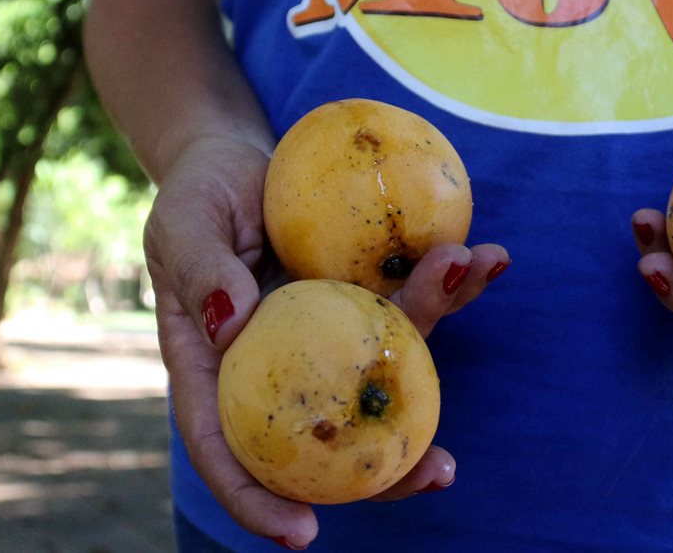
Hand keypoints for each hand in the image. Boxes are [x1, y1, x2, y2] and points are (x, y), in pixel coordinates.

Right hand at [143, 135, 508, 546]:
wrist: (242, 157)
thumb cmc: (199, 194)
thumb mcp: (183, 224)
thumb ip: (200, 270)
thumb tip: (229, 324)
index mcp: (223, 371)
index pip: (230, 450)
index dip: (258, 500)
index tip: (304, 533)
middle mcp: (289, 365)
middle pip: (335, 432)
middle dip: (393, 462)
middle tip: (443, 470)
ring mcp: (337, 331)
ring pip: (394, 355)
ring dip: (442, 315)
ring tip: (475, 268)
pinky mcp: (372, 290)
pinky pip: (417, 293)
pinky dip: (454, 277)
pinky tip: (489, 256)